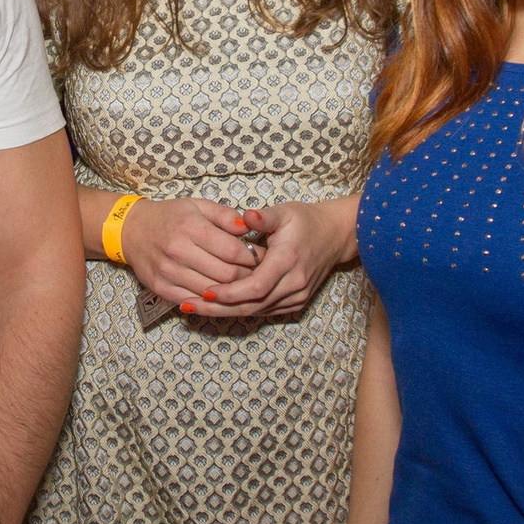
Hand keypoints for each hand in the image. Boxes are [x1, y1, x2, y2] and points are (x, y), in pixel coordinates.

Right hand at [120, 197, 260, 305]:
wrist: (132, 230)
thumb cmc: (170, 217)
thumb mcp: (198, 206)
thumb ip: (225, 216)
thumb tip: (249, 227)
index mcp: (190, 227)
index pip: (232, 251)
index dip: (253, 257)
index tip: (262, 257)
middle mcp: (178, 251)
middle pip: (225, 275)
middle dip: (247, 276)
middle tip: (258, 274)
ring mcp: (168, 272)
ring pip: (212, 292)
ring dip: (232, 291)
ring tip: (243, 284)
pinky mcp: (161, 288)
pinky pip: (194, 301)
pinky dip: (211, 301)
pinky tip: (221, 294)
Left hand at [199, 198, 357, 318]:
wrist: (334, 235)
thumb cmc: (306, 220)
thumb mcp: (285, 212)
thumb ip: (264, 216)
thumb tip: (245, 216)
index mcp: (289, 261)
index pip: (256, 286)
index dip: (229, 292)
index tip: (205, 291)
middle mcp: (294, 284)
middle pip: (252, 305)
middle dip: (218, 308)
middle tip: (189, 305)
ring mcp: (296, 296)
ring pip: (256, 311)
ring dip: (225, 311)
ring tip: (196, 307)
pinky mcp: (295, 303)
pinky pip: (264, 311)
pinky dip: (240, 309)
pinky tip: (217, 307)